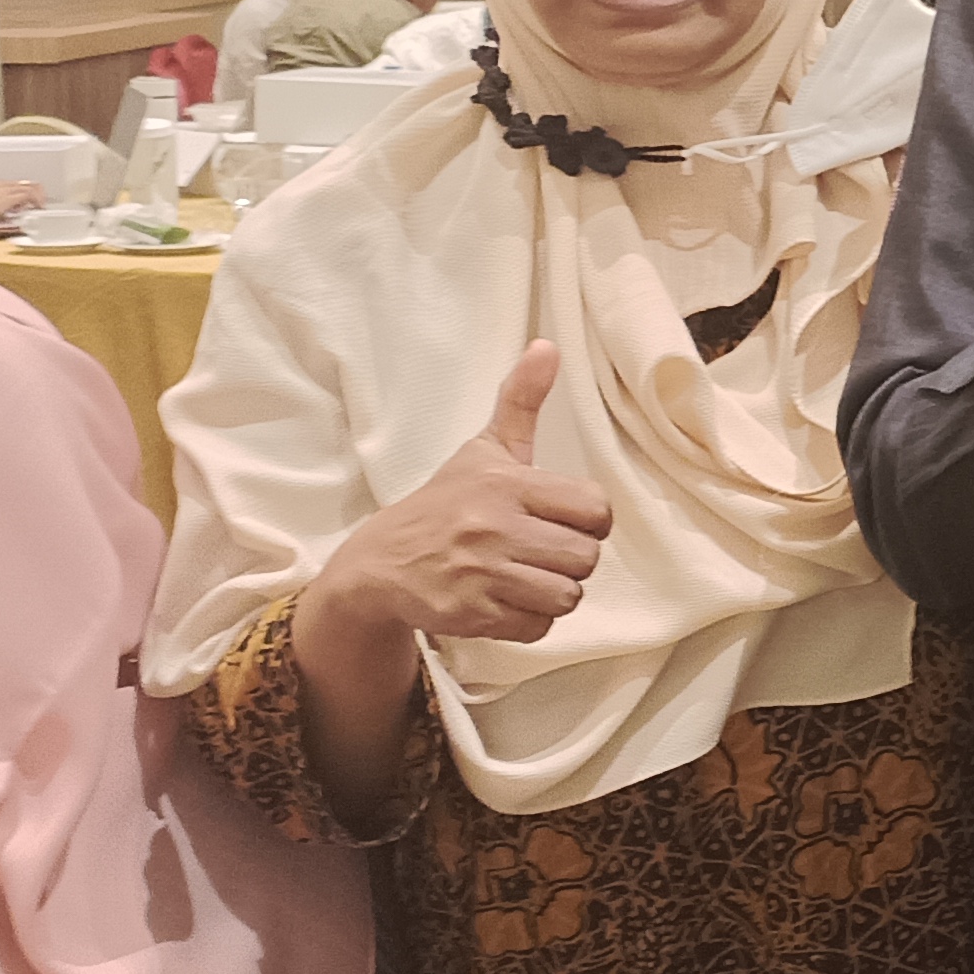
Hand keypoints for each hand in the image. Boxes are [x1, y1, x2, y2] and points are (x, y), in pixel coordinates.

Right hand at [0, 179, 40, 228]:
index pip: (10, 184)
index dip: (21, 192)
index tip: (25, 201)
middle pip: (21, 183)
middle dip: (32, 193)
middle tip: (37, 203)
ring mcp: (2, 190)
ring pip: (27, 186)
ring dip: (36, 196)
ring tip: (39, 206)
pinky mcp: (6, 198)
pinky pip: (27, 194)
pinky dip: (35, 200)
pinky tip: (36, 208)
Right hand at [309, 344, 616, 647]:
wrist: (378, 564)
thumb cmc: (445, 505)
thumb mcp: (482, 451)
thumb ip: (520, 401)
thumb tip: (547, 345)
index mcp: (506, 484)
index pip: (595, 509)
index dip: (588, 520)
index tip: (563, 520)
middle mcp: (493, 527)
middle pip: (586, 558)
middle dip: (570, 559)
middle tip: (541, 552)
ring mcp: (481, 574)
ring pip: (567, 595)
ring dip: (553, 592)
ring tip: (525, 577)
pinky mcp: (471, 615)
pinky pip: (539, 627)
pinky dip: (529, 620)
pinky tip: (505, 601)